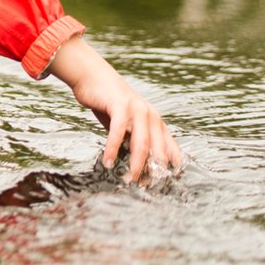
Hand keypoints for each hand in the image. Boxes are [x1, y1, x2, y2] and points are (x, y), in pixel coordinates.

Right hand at [45, 35, 182, 182]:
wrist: (93, 77)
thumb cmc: (110, 104)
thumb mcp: (127, 125)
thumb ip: (134, 141)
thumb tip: (139, 169)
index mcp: (155, 121)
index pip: (171, 148)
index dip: (170, 167)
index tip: (166, 184)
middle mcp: (151, 115)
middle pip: (158, 149)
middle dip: (153, 171)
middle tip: (144, 188)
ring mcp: (137, 108)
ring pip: (142, 142)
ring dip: (136, 163)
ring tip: (128, 180)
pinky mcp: (120, 105)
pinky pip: (119, 131)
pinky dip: (113, 148)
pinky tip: (108, 162)